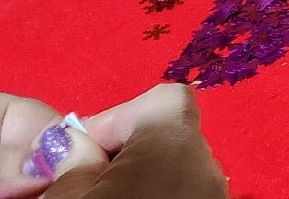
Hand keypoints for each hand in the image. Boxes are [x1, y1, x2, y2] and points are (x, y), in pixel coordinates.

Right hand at [42, 85, 226, 198]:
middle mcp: (208, 164)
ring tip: (106, 196)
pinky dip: (160, 193)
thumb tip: (73, 142)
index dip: (116, 117)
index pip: (160, 99)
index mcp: (174, 143)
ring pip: (177, 167)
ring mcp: (218, 194)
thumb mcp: (69, 198)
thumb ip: (72, 161)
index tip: (80, 150)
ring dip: (143, 175)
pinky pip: (186, 191)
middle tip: (87, 179)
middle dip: (127, 149)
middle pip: (167, 134)